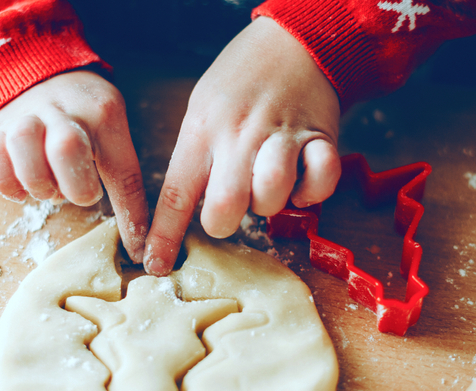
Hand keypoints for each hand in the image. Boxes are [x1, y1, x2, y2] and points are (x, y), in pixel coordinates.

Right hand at [0, 70, 148, 261]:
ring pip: (24, 146)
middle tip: (78, 194)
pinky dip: (7, 184)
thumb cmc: (80, 117)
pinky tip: (21, 185)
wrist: (32, 75)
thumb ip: (119, 170)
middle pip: (66, 148)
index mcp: (102, 113)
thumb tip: (138, 237)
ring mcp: (24, 115)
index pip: (122, 170)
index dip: (130, 215)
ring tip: (47, 188)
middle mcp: (62, 109)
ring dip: (38, 182)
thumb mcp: (108, 129)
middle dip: (75, 186)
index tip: (137, 250)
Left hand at [143, 16, 340, 274]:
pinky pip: (321, 181)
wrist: (294, 42)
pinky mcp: (320, 137)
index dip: (164, 235)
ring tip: (267, 186)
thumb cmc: (240, 82)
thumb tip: (185, 212)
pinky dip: (313, 191)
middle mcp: (239, 136)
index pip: (176, 193)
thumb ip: (196, 157)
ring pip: (272, 196)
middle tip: (231, 209)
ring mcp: (281, 136)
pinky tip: (303, 179)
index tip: (155, 264)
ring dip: (269, 204)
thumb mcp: (202, 109)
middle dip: (224, 223)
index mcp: (202, 130)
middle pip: (225, 206)